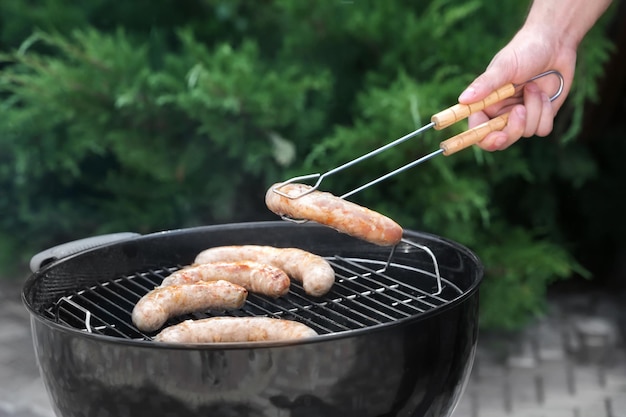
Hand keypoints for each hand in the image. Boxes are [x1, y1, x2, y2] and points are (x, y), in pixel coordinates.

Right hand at [458, 26, 576, 150]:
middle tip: (520, 111)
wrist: (555, 43)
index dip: (483, 139)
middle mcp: (501, 114)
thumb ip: (484, 85)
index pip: (478, 130)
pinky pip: (542, 129)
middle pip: (501, 140)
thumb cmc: (524, 50)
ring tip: (533, 86)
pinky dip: (546, 111)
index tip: (496, 136)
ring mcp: (521, 118)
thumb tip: (462, 100)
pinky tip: (545, 94)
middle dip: (513, 129)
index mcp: (485, 104)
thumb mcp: (504, 66)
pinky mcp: (541, 117)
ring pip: (525, 132)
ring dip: (534, 109)